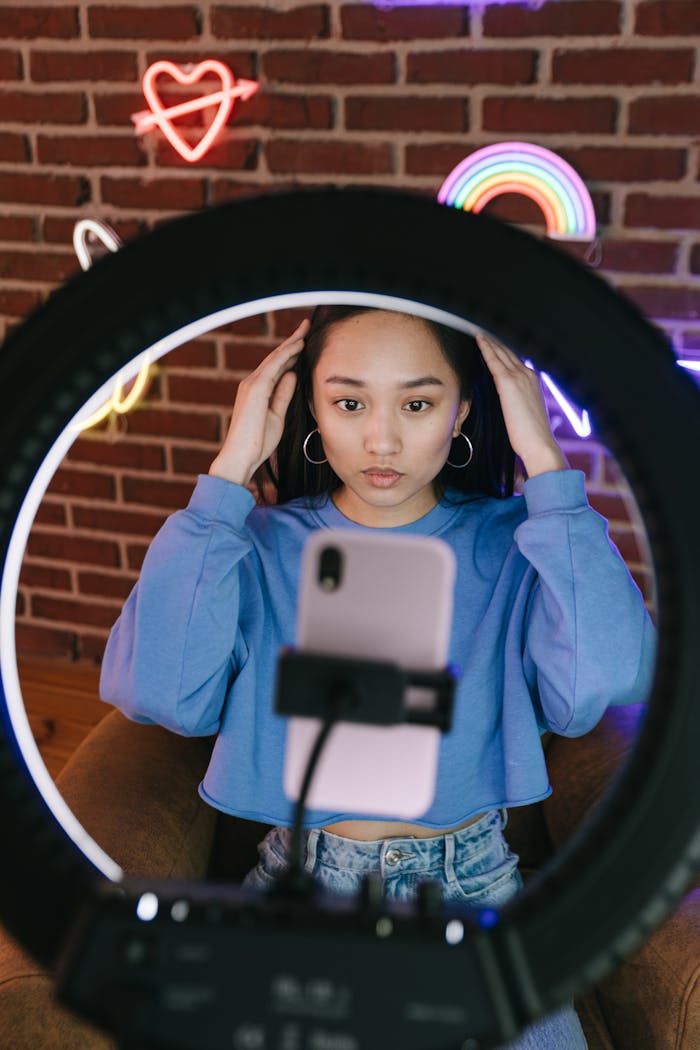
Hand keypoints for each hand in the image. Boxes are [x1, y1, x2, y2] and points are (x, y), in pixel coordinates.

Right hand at [209, 318, 309, 485]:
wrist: (241, 456)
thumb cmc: (257, 442)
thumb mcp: (277, 415)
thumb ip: (283, 394)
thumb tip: (293, 375)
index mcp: (257, 390)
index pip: (277, 367)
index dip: (291, 353)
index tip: (304, 342)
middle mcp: (252, 382)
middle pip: (276, 358)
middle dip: (292, 341)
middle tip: (306, 326)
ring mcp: (252, 384)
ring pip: (275, 358)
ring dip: (291, 343)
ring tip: (305, 330)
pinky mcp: (255, 388)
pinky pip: (273, 366)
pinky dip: (286, 354)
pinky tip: (298, 345)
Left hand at [476, 332, 567, 477]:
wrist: (539, 444)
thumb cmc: (530, 436)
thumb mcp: (524, 413)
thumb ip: (515, 401)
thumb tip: (506, 401)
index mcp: (532, 381)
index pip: (514, 359)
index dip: (502, 348)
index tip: (491, 338)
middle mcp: (528, 374)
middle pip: (508, 351)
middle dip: (495, 338)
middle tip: (480, 326)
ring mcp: (520, 376)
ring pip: (501, 351)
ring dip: (489, 339)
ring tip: (476, 327)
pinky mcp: (509, 383)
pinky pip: (495, 360)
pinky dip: (486, 348)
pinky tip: (478, 339)